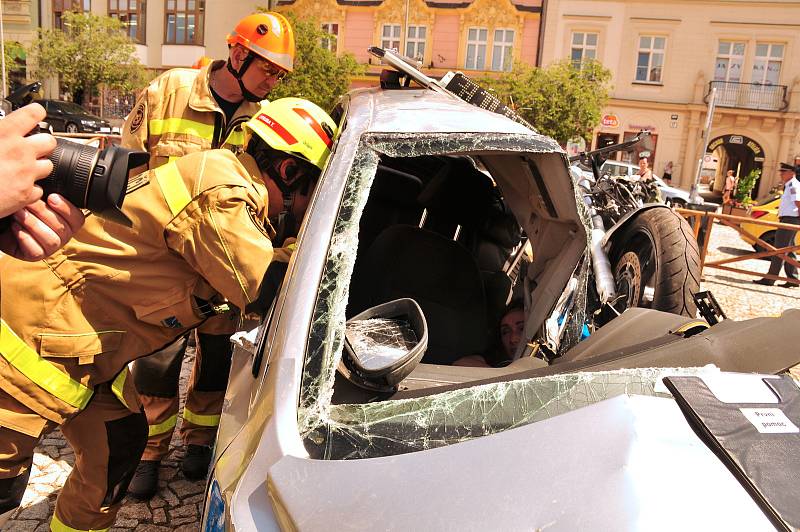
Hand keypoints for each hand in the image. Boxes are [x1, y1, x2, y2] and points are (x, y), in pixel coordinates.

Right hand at [0, 103, 56, 217]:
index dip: (35, 114)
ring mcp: (26, 173)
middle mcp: (20, 151)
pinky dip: (30, 189)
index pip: (34, 113)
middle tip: (29, 148)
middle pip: (49, 142)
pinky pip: (38, 189)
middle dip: (41, 144)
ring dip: (37, 167)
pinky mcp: (26, 194)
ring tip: (21, 169)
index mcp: (5, 133)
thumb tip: (0, 127)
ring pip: (47, 166)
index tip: (34, 116)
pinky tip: (16, 186)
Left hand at [0, 194, 84, 260]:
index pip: (78, 218)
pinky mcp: (36, 255)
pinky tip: (16, 227)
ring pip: (51, 240)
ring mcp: (50, 248)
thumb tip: (55, 186)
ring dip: (33, 224)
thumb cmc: (23, 208)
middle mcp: (62, 236)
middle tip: (28, 202)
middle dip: (43, 213)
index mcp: (68, 222)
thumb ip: (50, 196)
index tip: (51, 197)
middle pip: (62, 228)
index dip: (66, 209)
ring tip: (19, 213)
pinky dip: (25, 237)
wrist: (3, 220)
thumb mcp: (39, 199)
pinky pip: (37, 250)